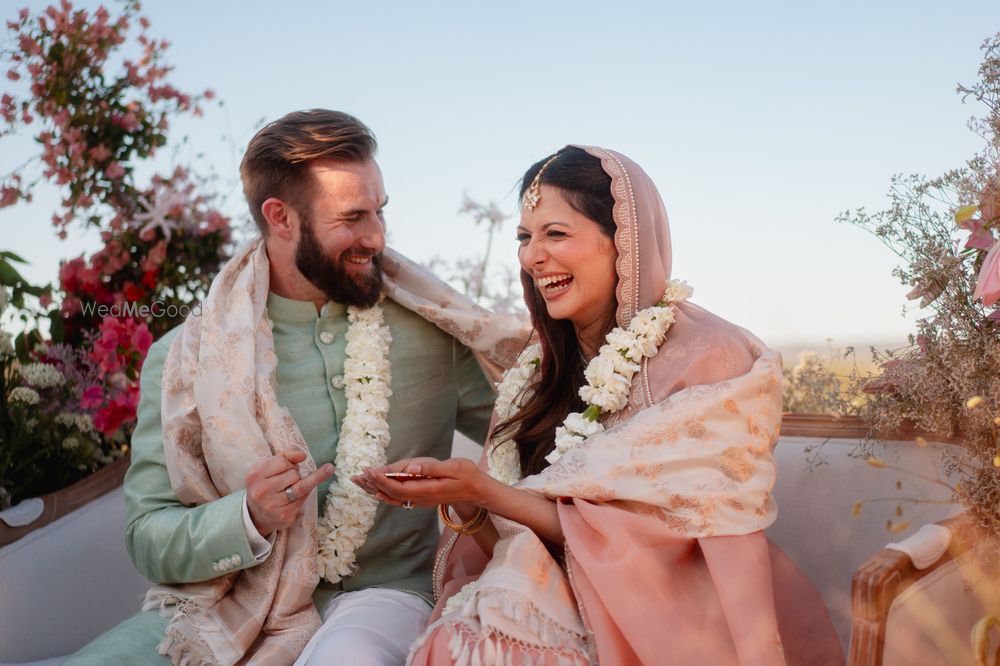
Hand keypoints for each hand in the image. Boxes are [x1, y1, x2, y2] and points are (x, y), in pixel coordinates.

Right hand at [245, 450, 333, 535]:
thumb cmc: (265, 485)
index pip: (283, 461)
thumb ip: (284, 456)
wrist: (255, 515)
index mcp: (255, 475)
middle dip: (295, 474)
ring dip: (301, 483)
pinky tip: (295, 497)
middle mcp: (261, 491)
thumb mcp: (267, 468)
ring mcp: (272, 505)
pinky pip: (303, 499)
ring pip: (301, 486)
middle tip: (287, 480)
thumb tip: (302, 455)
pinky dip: (304, 494)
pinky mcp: (284, 515)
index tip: (292, 464)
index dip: (291, 462)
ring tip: (292, 486)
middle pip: (294, 474)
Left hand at [354, 457, 494, 509]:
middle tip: (357, 475)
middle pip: (391, 493)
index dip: (382, 480)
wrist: (477, 491)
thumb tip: (411, 468)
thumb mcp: (454, 467)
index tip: (369, 470)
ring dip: (375, 489)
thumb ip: (432, 468)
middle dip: (373, 483)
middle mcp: (421, 498)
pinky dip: (385, 493)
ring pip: (393, 497)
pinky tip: (376, 490)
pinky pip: (398, 498)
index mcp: (427, 489)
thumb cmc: (468, 476)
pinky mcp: (421, 498)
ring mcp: (421, 500)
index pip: (398, 487)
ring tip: (359, 482)